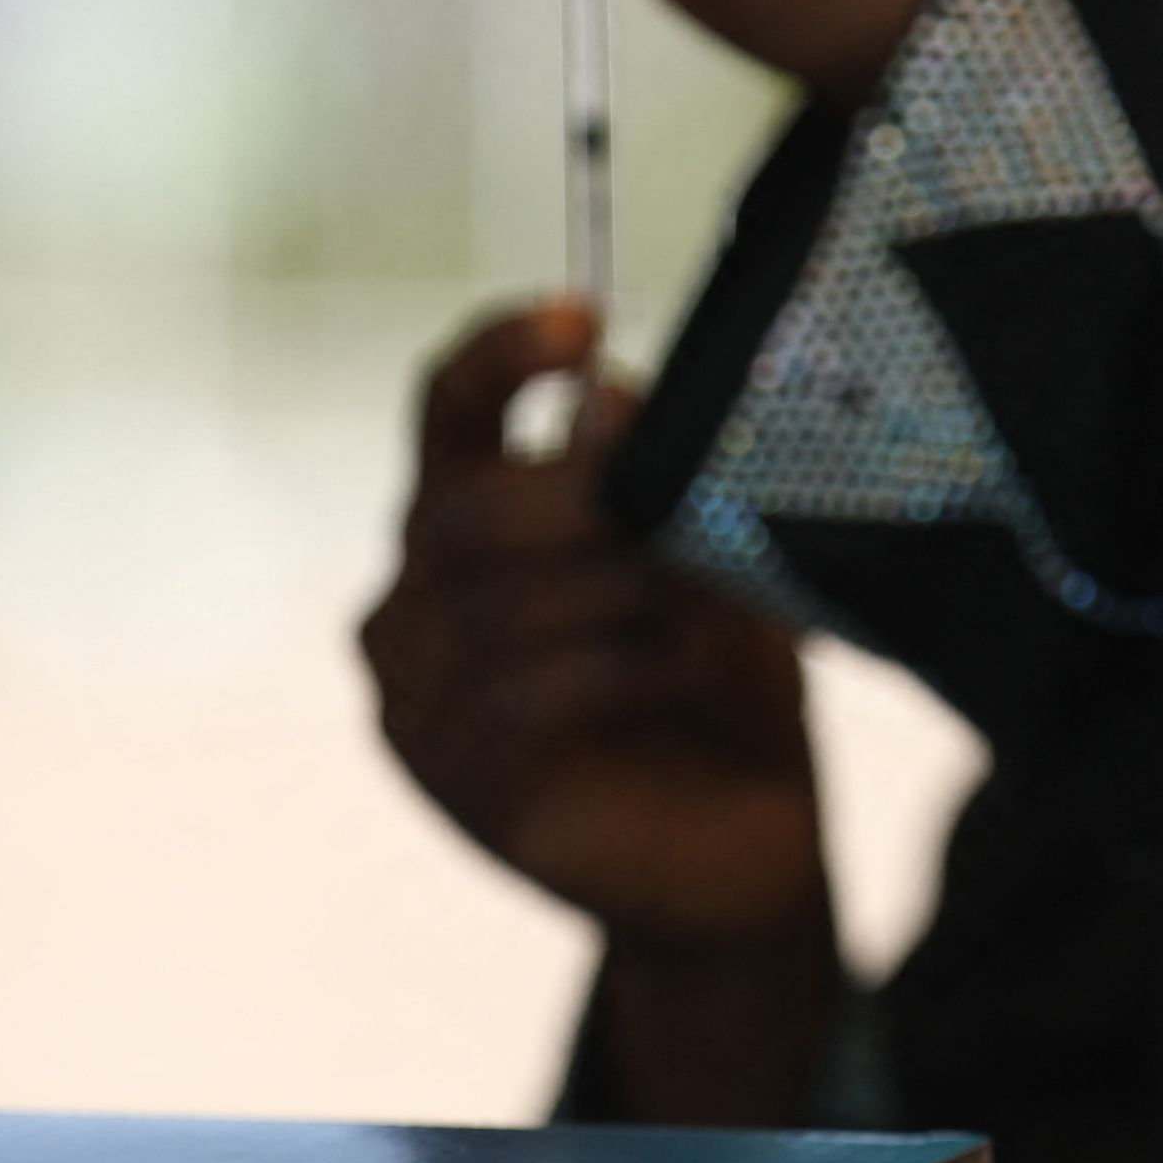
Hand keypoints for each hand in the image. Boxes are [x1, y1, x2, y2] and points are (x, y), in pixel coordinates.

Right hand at [362, 300, 829, 951]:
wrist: (745, 846)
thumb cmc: (722, 687)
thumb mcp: (708, 560)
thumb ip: (652, 481)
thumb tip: (609, 397)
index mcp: (468, 516)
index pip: (448, 407)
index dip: (502, 352)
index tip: (582, 316)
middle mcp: (418, 597)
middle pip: (464, 506)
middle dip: (583, 500)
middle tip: (676, 514)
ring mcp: (417, 695)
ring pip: (495, 604)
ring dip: (620, 591)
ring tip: (708, 607)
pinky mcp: (449, 779)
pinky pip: (516, 697)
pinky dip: (616, 669)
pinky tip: (681, 670)